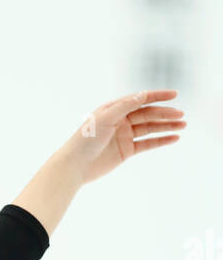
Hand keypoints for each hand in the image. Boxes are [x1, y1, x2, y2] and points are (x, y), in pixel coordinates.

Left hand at [59, 90, 185, 186]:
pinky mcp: (127, 150)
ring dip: (167, 126)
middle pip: (148, 114)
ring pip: (150, 128)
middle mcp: (121, 120)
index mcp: (114, 108)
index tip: (174, 94)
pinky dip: (161, 141)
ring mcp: (125, 135)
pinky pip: (147, 143)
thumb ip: (124, 107)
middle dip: (165, 113)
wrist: (75, 165)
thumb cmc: (85, 139)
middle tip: (181, 115)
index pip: (140, 99)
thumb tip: (142, 95)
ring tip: (183, 125)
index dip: (157, 96)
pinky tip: (174, 138)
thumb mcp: (104, 119)